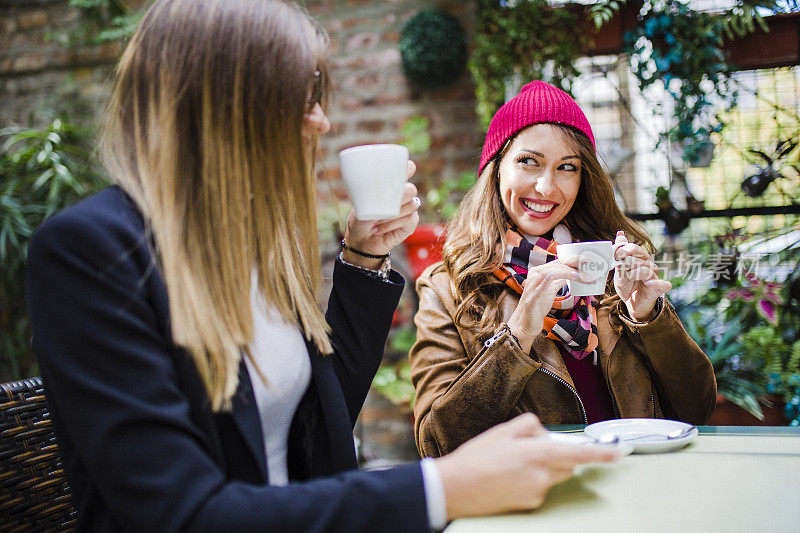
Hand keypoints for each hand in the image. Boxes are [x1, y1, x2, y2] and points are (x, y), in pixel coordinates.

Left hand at [342, 160, 419, 268]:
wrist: (360, 240)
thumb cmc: (360, 218)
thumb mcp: (360, 203)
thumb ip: (368, 194)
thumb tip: (373, 189)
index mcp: (392, 184)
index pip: (407, 169)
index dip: (408, 168)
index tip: (404, 170)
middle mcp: (403, 194)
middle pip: (411, 189)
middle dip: (399, 196)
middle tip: (383, 204)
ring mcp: (409, 208)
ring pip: (411, 205)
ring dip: (392, 214)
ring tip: (375, 221)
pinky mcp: (411, 223)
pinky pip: (409, 219)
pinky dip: (392, 224)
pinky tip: (379, 228)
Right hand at [435, 413, 618, 519]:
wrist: (455, 489)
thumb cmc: (475, 459)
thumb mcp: (501, 431)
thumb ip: (529, 426)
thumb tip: (543, 432)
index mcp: (536, 454)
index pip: (578, 454)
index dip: (601, 454)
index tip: (618, 454)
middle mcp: (541, 476)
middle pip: (566, 465)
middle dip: (556, 455)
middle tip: (527, 449)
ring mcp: (536, 493)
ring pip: (551, 476)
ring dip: (542, 469)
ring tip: (511, 465)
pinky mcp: (529, 505)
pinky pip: (539, 489)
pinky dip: (529, 481)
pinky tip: (507, 478)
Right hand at [506, 259, 581, 352]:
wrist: (526, 322)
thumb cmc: (539, 305)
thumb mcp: (551, 289)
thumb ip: (560, 281)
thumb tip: (573, 275)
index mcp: (539, 271)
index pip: (559, 262)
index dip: (574, 259)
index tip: (588, 260)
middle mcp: (535, 275)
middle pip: (557, 265)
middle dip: (575, 265)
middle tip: (591, 267)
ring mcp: (532, 286)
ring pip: (551, 274)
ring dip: (569, 274)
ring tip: (583, 278)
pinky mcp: (531, 299)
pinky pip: (539, 289)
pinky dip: (546, 283)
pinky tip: (554, 278)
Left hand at [613, 231, 670, 320]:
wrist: (632, 302)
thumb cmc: (627, 284)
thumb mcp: (619, 269)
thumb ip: (620, 252)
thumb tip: (620, 234)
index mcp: (640, 258)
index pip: (633, 248)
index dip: (624, 251)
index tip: (617, 256)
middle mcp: (649, 264)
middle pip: (637, 259)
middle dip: (626, 266)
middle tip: (622, 273)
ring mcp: (655, 276)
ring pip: (645, 270)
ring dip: (633, 276)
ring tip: (629, 281)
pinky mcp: (660, 288)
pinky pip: (663, 284)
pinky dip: (656, 283)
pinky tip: (648, 284)